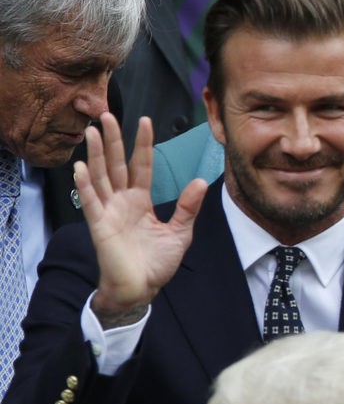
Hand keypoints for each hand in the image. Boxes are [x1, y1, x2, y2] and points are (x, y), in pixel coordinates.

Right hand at [73, 114, 207, 326]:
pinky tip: (81, 167)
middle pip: (116, 165)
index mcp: (141, 201)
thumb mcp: (180, 233)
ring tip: (93, 132)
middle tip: (107, 114)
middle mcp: (123, 202)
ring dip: (96, 155)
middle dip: (112, 140)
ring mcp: (109, 212)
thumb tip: (201, 182)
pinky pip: (91, 202)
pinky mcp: (100, 226)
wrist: (141, 289)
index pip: (141, 165)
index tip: (145, 121)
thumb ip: (187, 207)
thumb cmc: (157, 263)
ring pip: (101, 177)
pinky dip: (86, 185)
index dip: (143, 144)